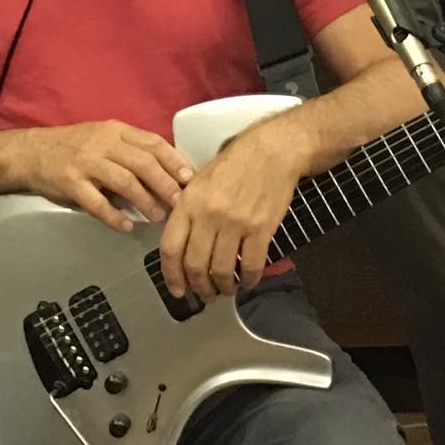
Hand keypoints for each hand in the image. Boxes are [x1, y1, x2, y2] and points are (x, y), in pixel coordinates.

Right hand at [13, 121, 194, 233]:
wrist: (30, 152)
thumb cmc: (72, 146)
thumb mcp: (103, 137)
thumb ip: (130, 150)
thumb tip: (166, 172)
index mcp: (114, 130)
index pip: (153, 143)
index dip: (174, 161)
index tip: (190, 178)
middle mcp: (102, 144)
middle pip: (143, 163)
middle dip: (166, 184)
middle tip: (181, 202)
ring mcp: (86, 163)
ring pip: (124, 182)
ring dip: (145, 201)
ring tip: (159, 217)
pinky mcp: (70, 183)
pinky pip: (96, 202)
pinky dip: (114, 216)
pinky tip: (126, 226)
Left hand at [158, 117, 307, 303]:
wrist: (273, 150)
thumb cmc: (235, 163)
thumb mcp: (200, 180)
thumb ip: (187, 210)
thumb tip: (179, 242)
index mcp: (189, 202)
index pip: (171, 248)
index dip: (171, 276)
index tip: (177, 289)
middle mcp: (209, 215)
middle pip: (195, 266)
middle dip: (198, 288)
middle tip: (204, 294)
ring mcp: (235, 223)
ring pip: (221, 270)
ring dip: (222, 287)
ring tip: (224, 290)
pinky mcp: (261, 229)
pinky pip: (250, 265)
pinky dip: (247, 280)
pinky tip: (247, 282)